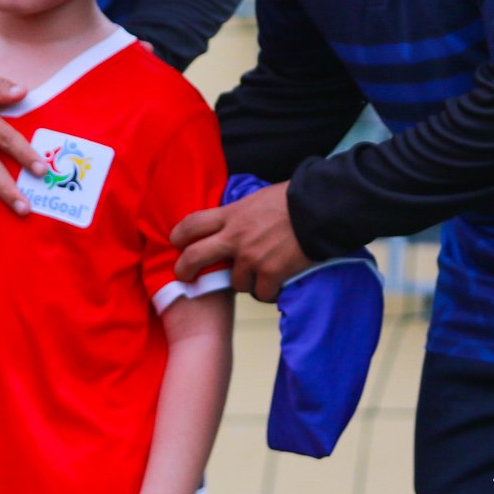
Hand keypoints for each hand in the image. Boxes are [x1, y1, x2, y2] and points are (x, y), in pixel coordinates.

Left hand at [171, 181, 312, 302]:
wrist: (318, 210)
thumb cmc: (292, 200)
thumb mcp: (256, 200)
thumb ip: (240, 214)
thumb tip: (235, 224)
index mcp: (232, 215)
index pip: (193, 223)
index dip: (179, 235)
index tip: (176, 242)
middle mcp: (235, 238)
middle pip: (196, 256)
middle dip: (185, 269)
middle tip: (184, 277)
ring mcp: (251, 257)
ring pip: (236, 283)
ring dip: (247, 281)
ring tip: (260, 274)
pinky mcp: (270, 273)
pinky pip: (262, 293)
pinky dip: (269, 291)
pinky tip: (277, 284)